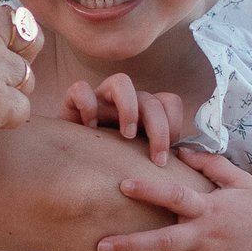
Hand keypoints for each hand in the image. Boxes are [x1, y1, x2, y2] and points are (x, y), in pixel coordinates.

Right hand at [60, 73, 186, 165]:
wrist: (67, 167)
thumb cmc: (106, 166)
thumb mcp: (136, 162)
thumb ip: (155, 159)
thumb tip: (183, 169)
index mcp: (143, 113)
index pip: (169, 102)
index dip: (174, 124)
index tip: (168, 155)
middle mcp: (124, 102)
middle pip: (151, 99)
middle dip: (159, 129)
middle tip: (156, 159)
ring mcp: (99, 98)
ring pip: (121, 81)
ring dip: (129, 109)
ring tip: (127, 136)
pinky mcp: (72, 101)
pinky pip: (80, 89)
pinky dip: (87, 106)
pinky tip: (90, 129)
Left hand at [92, 151, 251, 250]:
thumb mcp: (240, 183)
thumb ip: (210, 164)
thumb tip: (179, 148)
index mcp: (209, 210)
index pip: (176, 197)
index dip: (150, 191)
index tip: (123, 185)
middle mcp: (204, 239)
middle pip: (163, 243)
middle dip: (130, 245)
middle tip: (100, 246)